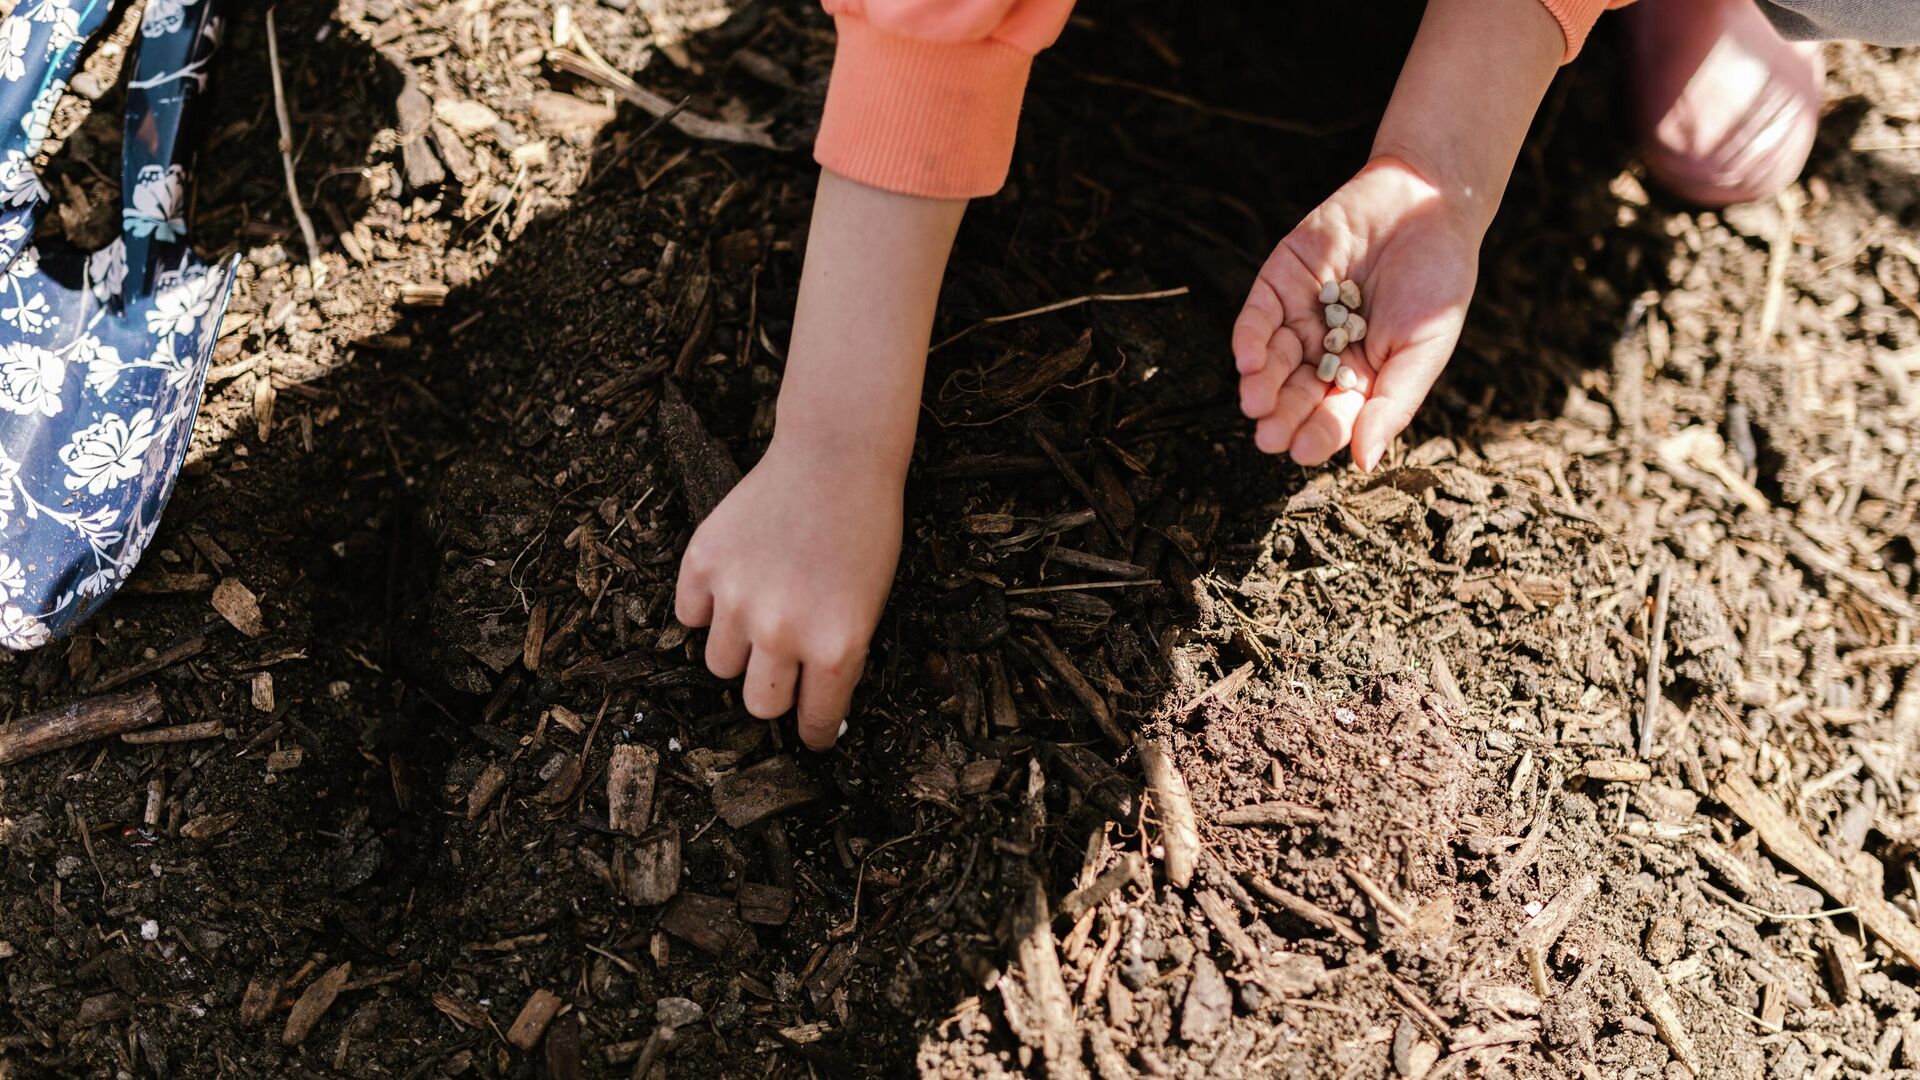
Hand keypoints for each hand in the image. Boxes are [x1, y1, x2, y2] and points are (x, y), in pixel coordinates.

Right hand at [674, 434, 903, 749]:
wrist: (836, 457)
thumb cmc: (864, 529)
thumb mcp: (870, 605)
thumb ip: (836, 654)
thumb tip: (807, 701)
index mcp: (835, 647)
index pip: (814, 720)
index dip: (815, 732)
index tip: (813, 734)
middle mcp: (782, 631)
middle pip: (758, 704)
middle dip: (774, 691)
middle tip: (784, 664)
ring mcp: (737, 598)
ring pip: (719, 664)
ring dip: (738, 649)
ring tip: (760, 610)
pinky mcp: (703, 564)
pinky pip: (689, 614)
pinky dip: (706, 607)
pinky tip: (733, 581)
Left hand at [1232, 155, 1481, 471]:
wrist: (1429, 203)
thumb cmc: (1438, 282)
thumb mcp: (1424, 349)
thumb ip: (1392, 403)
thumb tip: (1363, 462)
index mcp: (1362, 377)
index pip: (1333, 415)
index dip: (1317, 434)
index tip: (1302, 451)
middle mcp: (1325, 352)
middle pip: (1296, 394)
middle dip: (1280, 416)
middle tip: (1268, 437)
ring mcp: (1301, 317)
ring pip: (1272, 361)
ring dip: (1260, 384)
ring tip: (1255, 402)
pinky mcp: (1281, 281)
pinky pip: (1258, 316)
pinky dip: (1250, 339)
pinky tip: (1247, 361)